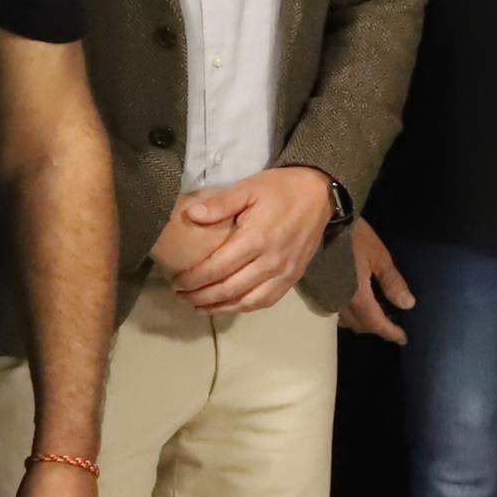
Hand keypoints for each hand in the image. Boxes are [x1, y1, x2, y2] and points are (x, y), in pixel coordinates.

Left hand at [167, 165, 333, 313]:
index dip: (194, 279)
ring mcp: (284, 272)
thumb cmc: (280, 188)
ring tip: (199, 307)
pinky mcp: (294, 277)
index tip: (176, 282)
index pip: (217, 268)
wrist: (319, 193)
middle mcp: (270, 261)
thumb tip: (191, 216)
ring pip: (247, 301)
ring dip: (220, 308)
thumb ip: (220, 203)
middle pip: (229, 289)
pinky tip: (230, 306)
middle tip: (181, 297)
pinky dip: (245, 307)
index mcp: (256, 238)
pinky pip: (266, 301)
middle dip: (201, 297)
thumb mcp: (248, 187)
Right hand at [334, 216, 414, 344]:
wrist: (322, 221)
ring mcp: (325, 297)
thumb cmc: (354, 236)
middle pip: (359, 325)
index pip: (376, 323)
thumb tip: (407, 305)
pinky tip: (359, 302)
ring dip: (362, 321)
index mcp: (356, 296)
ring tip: (378, 313)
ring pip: (346, 320)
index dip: (391, 332)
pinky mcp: (317, 289)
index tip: (403, 339)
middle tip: (393, 322)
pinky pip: (336, 310)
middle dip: (377, 327)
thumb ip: (392, 282)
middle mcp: (339, 302)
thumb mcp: (379, 256)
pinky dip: (350, 313)